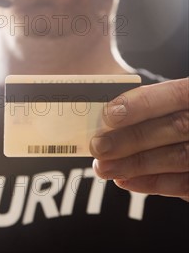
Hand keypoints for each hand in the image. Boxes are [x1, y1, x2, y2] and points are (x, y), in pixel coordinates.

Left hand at [91, 78, 188, 201]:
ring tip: (103, 167)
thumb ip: (141, 104)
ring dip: (136, 164)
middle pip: (175, 127)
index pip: (175, 94)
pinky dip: (152, 183)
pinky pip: (184, 183)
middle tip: (98, 147)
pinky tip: (124, 180)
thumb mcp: (161, 101)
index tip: (108, 115)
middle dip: (132, 139)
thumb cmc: (166, 114)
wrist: (186, 137)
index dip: (142, 104)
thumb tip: (102, 113)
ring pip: (179, 157)